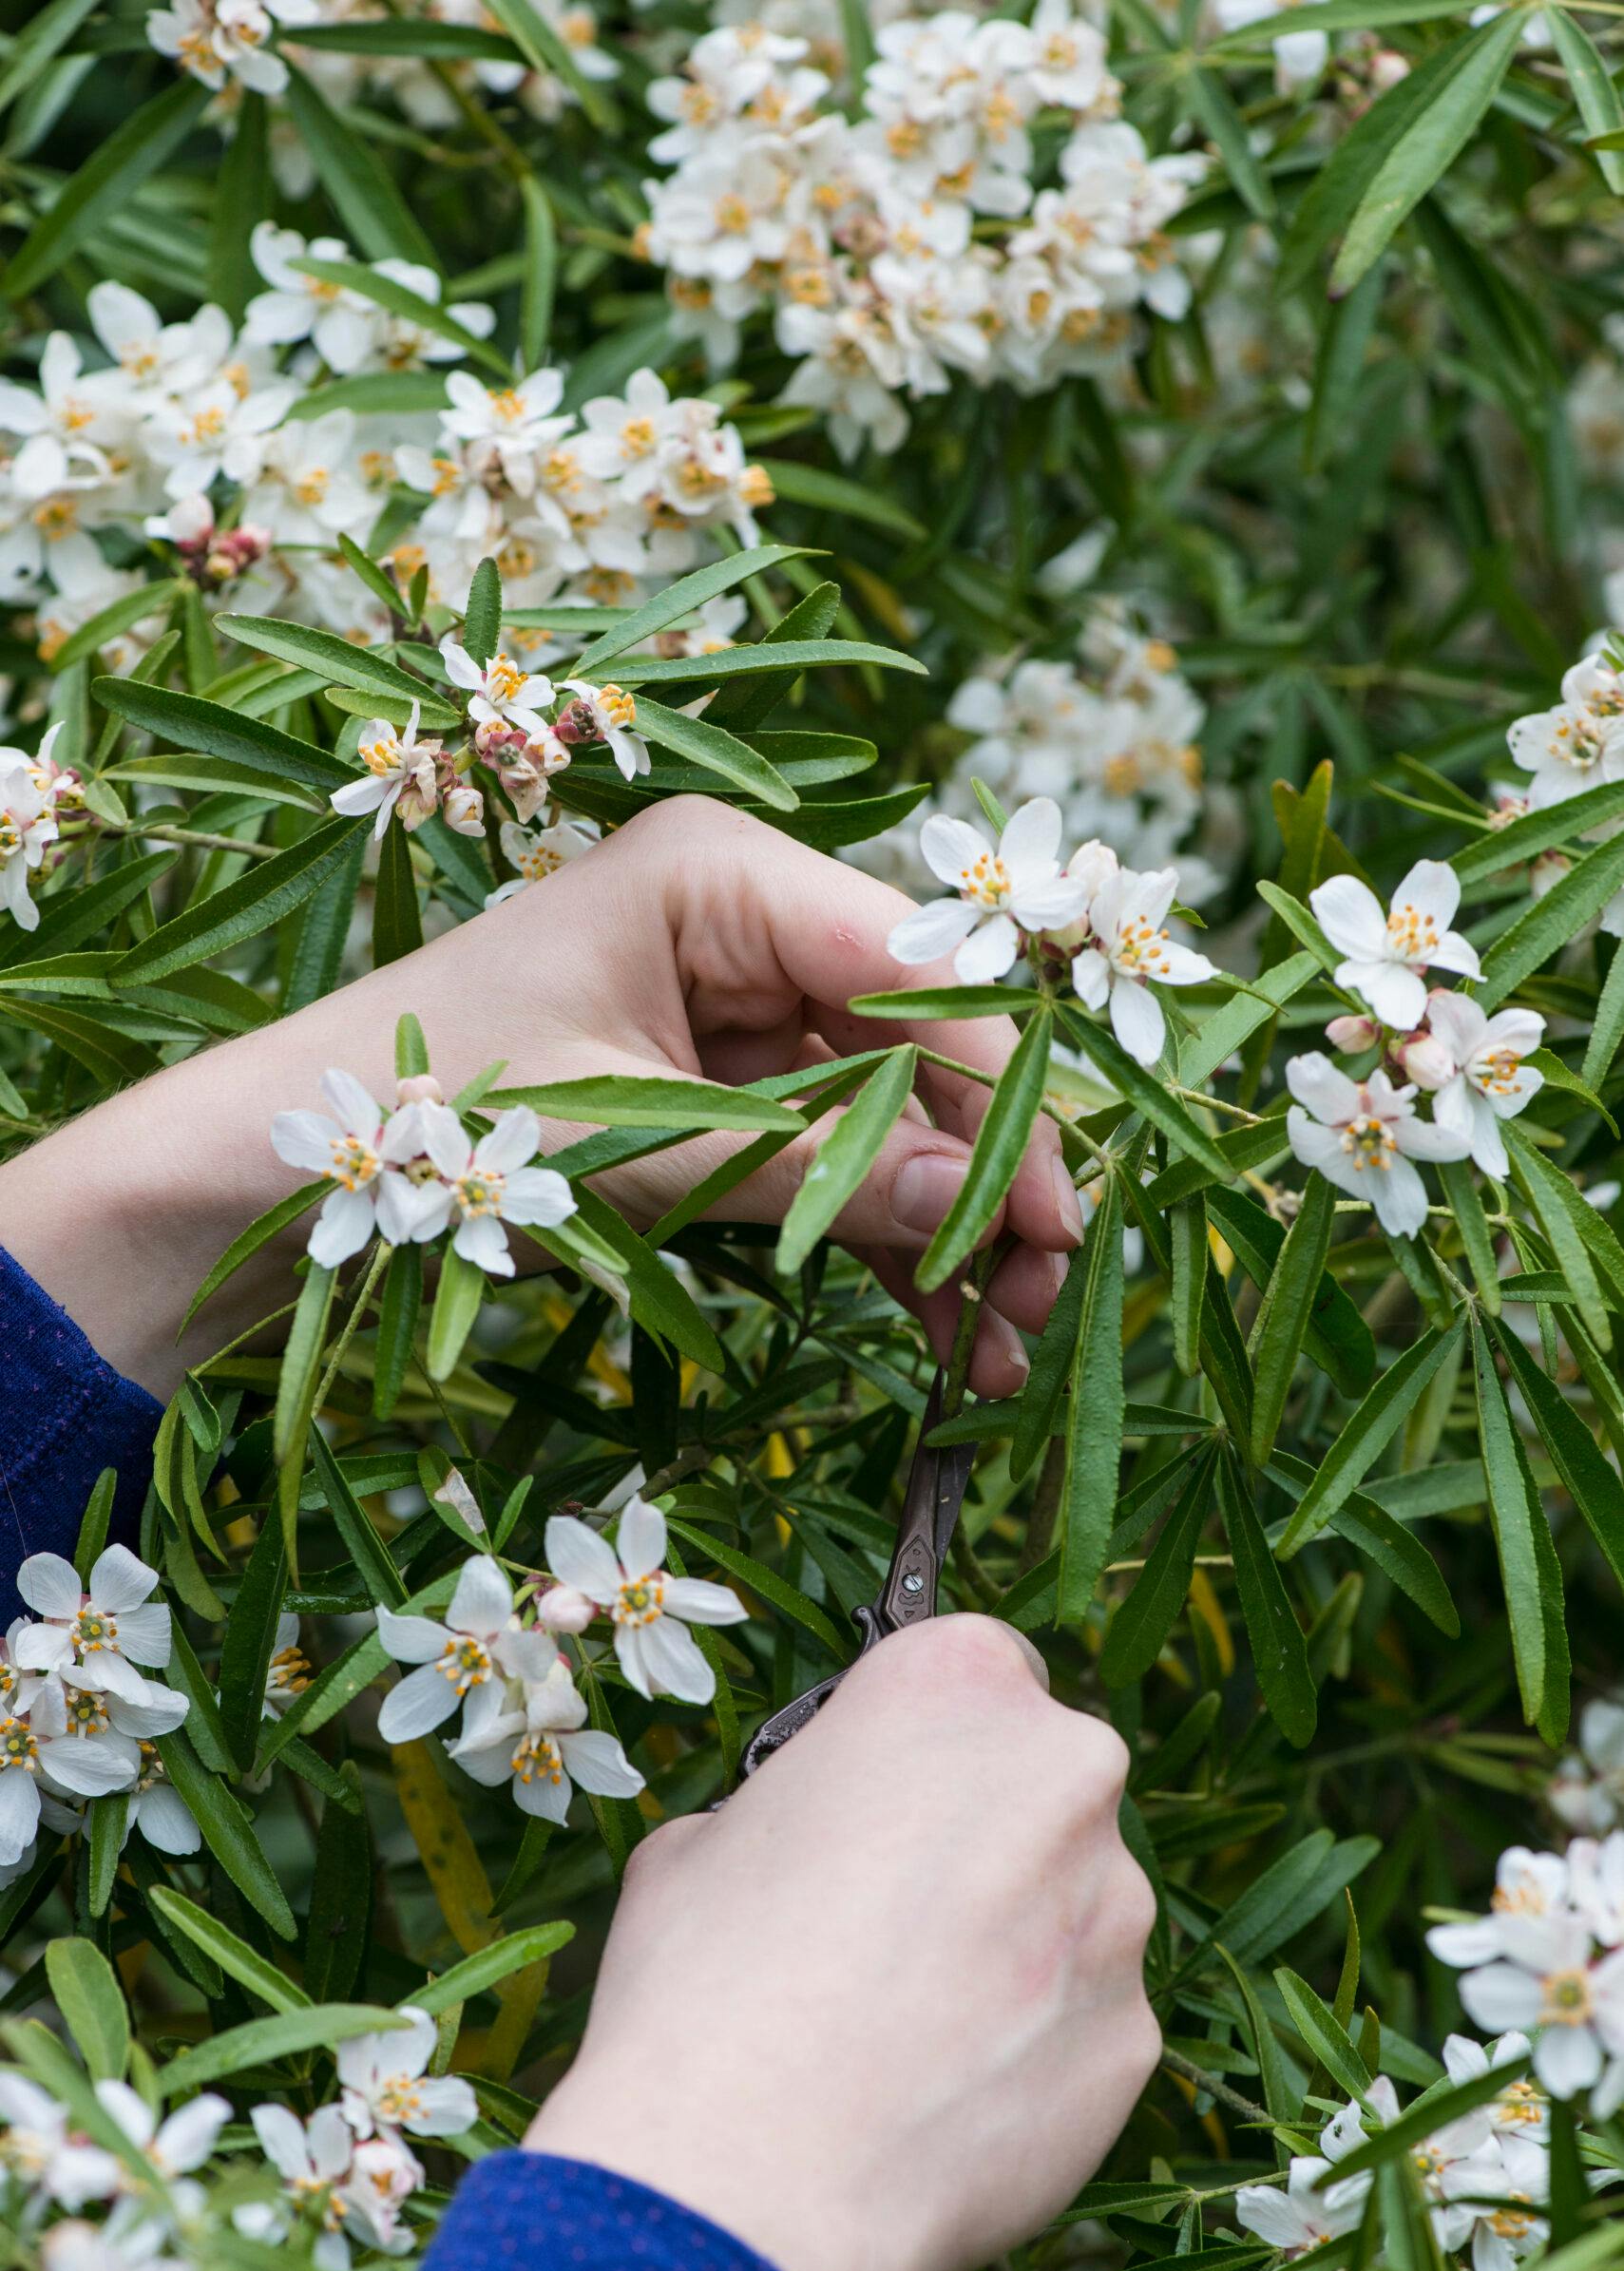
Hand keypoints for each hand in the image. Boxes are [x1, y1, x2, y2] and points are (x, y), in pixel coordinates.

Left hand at [0, 796, 1081, 1396]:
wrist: (292, 1160)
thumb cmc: (429, 1112)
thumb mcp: (628, 1141)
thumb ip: (810, 1173)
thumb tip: (985, 1211)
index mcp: (724, 875)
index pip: (918, 973)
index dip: (1001, 1100)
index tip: (1053, 1226)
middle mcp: (752, 920)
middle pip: (925, 1048)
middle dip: (987, 1181)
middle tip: (1034, 1311)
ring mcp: (745, 1006)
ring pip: (898, 1116)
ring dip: (951, 1231)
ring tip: (990, 1357)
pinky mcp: (730, 1087)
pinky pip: (841, 1158)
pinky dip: (886, 1240)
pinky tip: (935, 1331)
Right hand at [525, 1613, 1159, 2270]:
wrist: (749, 2182)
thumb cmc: (704, 1984)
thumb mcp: (701, 1840)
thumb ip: (797, 1808)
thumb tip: (823, 1846)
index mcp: (954, 1682)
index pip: (974, 1665)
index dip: (927, 1733)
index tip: (888, 1787)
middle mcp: (1064, 1770)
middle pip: (1040, 1781)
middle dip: (979, 1835)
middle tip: (887, 1917)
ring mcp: (1116, 1908)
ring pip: (1071, 1904)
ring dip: (1011, 1945)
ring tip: (901, 2029)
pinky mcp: (1135, 2035)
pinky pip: (1084, 2020)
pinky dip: (1029, 2049)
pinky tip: (939, 2100)